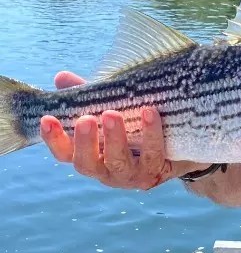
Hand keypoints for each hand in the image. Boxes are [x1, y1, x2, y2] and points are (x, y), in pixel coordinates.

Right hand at [41, 71, 198, 189]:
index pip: (64, 153)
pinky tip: (149, 113)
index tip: (47, 119)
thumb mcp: (111, 107)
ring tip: (113, 114)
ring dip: (115, 139)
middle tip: (85, 119)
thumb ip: (88, 95)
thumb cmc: (136, 124)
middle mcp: (106, 170)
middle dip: (84, 142)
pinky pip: (153, 154)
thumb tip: (61, 77)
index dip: (53, 139)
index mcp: (91, 155)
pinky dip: (151, 134)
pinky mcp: (156, 171)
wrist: (181, 142)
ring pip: (119, 163)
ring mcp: (131, 175)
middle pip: (86, 164)